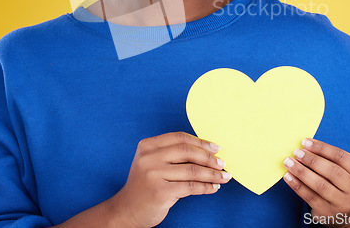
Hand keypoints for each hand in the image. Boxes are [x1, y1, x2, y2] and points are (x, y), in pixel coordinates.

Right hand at [111, 131, 230, 227]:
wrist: (126, 210)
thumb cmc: (144, 185)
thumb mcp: (152, 162)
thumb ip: (171, 154)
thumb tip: (206, 151)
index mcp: (147, 146)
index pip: (179, 138)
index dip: (200, 142)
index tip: (216, 148)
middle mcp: (149, 158)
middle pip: (187, 151)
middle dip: (208, 157)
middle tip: (222, 163)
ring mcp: (153, 175)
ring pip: (192, 170)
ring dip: (212, 174)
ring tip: (223, 176)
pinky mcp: (161, 192)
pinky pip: (191, 187)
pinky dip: (206, 187)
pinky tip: (214, 187)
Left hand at [282, 138, 349, 226]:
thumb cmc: (342, 183)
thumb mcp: (346, 171)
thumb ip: (331, 159)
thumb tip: (305, 145)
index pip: (342, 157)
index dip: (322, 148)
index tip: (305, 141)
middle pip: (332, 171)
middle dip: (312, 160)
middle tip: (297, 152)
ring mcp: (343, 204)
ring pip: (320, 185)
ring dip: (301, 171)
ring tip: (288, 162)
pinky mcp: (328, 213)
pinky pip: (310, 197)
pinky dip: (297, 185)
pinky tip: (288, 176)